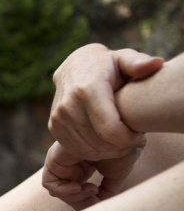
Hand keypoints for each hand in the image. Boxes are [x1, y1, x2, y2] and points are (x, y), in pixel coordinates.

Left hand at [42, 141, 142, 210]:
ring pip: (58, 192)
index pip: (80, 194)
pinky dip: (62, 191)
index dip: (89, 203)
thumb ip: (107, 190)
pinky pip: (49, 183)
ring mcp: (62, 162)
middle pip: (68, 195)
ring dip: (74, 197)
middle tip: (97, 201)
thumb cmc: (123, 146)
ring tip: (92, 190)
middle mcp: (71, 165)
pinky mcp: (54, 160)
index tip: (102, 201)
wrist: (121, 128)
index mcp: (85, 167)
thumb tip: (100, 207)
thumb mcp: (116, 173)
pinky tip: (79, 187)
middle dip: (82, 202)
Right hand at [49, 43, 162, 159]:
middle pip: (99, 142)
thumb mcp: (124, 59)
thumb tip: (156, 64)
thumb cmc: (107, 65)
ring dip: (108, 152)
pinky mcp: (53, 126)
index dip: (128, 139)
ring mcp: (58, 118)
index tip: (140, 136)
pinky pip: (76, 149)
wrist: (73, 67)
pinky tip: (107, 143)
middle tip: (134, 141)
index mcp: (87, 90)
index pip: (109, 129)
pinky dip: (94, 151)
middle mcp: (68, 106)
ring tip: (122, 142)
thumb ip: (139, 63)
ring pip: (88, 149)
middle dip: (120, 147)